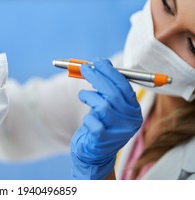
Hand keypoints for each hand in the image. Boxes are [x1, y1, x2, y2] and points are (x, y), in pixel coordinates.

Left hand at [70, 59, 142, 178]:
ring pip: (102, 105)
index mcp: (134, 110)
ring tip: (83, 96)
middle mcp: (130, 120)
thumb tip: (98, 63)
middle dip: (97, 77)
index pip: (124, 86)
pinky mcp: (104, 140)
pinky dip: (87, 117)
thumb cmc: (100, 125)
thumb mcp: (106, 105)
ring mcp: (119, 131)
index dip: (110, 72)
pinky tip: (88, 121)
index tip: (97, 61)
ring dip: (89, 96)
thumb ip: (105, 87)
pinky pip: (92, 120)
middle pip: (113, 93)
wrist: (94, 155)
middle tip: (83, 69)